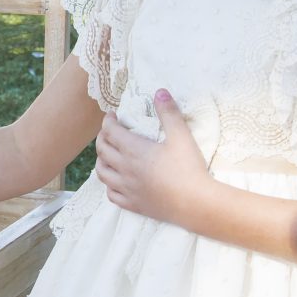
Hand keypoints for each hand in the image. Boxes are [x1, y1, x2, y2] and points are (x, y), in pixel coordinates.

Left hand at [93, 89, 212, 227]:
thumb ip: (169, 113)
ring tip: (106, 155)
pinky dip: (109, 185)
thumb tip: (160, 91)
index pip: (111, 131)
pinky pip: (111, 194)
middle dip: (102, 137)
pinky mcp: (133, 204)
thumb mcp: (181, 136)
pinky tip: (115, 182)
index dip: (108, 121)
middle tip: (108, 131)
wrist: (196, 203)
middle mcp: (124, 169)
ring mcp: (127, 188)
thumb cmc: (189, 168)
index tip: (112, 115)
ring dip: (101, 161)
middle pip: (102, 150)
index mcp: (133, 150)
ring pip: (102, 173)